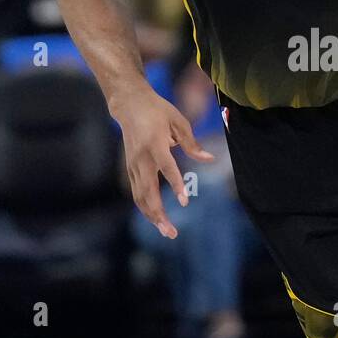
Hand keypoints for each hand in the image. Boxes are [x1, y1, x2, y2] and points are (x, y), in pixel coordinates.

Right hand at [112, 86, 213, 237]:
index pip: (167, 168)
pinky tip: (156, 219)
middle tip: (172, 232)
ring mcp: (133, 164)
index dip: (176, 185)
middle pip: (148, 192)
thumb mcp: (178, 121)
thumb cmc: (158, 111)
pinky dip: (146, 208)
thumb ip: (192, 143)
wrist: (129, 104)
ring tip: (166, 231)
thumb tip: (209, 159)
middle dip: (159, 214)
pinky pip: (137, 193)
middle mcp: (142, 157)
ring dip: (152, 216)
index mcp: (155, 143)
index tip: (185, 202)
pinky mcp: (130, 168)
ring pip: (140, 197)